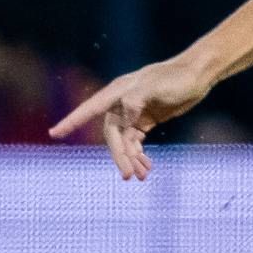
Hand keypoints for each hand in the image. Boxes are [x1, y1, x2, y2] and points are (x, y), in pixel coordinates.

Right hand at [52, 56, 216, 178]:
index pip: (90, 108)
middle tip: (130, 176)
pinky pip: (135, 143)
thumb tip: (124, 121)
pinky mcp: (145, 120)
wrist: (198, 75)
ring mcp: (132, 113)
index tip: (54, 134)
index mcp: (118, 91)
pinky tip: (148, 167)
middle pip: (112, 135)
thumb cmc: (177, 77)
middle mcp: (121, 103)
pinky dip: (139, 155)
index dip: (71, 121)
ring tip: (143, 176)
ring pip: (124, 142)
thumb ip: (136, 100)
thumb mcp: (156, 86)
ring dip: (131, 159)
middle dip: (119, 156)